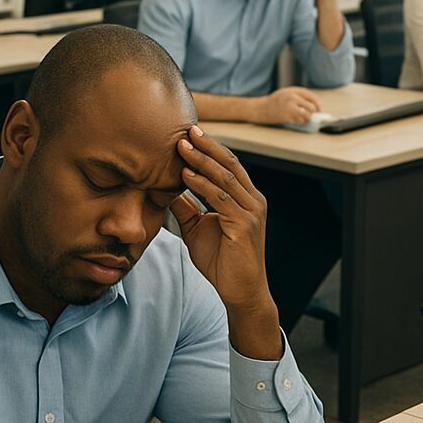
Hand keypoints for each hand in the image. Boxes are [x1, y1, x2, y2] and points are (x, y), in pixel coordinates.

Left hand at [171, 125, 281, 358]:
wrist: (241, 292)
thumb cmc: (222, 262)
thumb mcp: (198, 229)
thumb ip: (187, 208)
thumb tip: (169, 189)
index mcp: (246, 199)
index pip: (228, 166)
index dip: (209, 148)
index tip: (188, 134)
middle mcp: (253, 200)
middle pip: (230, 164)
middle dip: (207, 145)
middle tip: (186, 129)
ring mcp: (251, 211)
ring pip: (225, 177)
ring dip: (201, 159)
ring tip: (180, 146)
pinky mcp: (245, 224)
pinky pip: (221, 198)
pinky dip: (202, 184)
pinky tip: (185, 174)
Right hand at [252, 87, 320, 124]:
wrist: (260, 109)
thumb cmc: (274, 101)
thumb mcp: (286, 93)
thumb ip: (298, 95)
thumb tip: (313, 104)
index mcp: (292, 90)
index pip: (310, 96)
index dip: (317, 103)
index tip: (319, 108)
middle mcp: (292, 98)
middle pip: (311, 107)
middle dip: (313, 112)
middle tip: (311, 114)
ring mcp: (290, 108)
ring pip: (307, 115)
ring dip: (307, 117)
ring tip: (302, 117)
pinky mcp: (288, 117)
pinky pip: (301, 121)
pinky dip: (301, 121)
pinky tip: (295, 119)